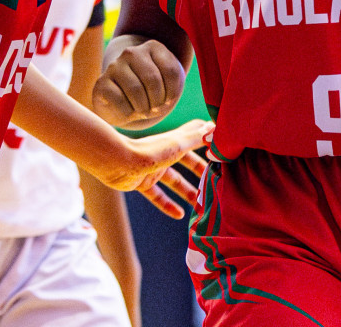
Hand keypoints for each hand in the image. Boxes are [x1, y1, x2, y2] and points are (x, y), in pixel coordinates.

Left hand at [91, 119, 211, 218]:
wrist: (117, 162)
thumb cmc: (150, 151)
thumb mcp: (178, 144)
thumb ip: (197, 137)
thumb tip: (215, 126)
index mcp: (174, 141)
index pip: (194, 136)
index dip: (208, 141)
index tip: (223, 150)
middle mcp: (164, 153)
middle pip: (187, 161)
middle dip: (201, 171)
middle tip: (217, 183)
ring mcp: (153, 168)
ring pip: (174, 180)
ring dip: (188, 192)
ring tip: (203, 205)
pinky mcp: (142, 182)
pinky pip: (157, 196)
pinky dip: (167, 205)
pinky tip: (180, 215)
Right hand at [94, 38, 188, 127]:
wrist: (124, 102)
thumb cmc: (151, 93)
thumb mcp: (168, 89)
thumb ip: (170, 94)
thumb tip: (154, 107)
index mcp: (153, 48)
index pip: (171, 71)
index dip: (172, 94)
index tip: (167, 101)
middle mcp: (131, 52)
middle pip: (153, 80)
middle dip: (157, 103)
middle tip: (153, 110)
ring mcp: (114, 66)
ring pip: (136, 90)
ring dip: (143, 109)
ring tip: (142, 111)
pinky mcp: (101, 83)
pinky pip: (120, 101)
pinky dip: (128, 113)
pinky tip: (128, 112)